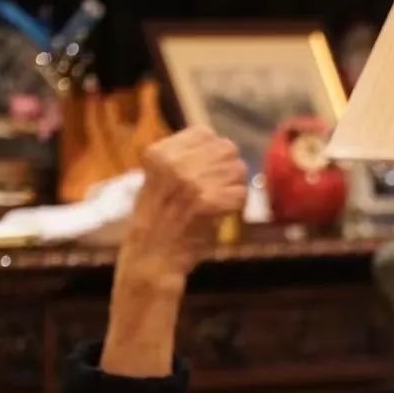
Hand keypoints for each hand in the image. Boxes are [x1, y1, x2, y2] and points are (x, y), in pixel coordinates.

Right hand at [102, 128, 246, 377]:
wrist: (152, 258)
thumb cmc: (159, 221)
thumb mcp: (159, 180)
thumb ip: (184, 159)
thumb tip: (222, 146)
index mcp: (159, 153)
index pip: (204, 133)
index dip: (214, 151)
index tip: (210, 170)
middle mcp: (174, 163)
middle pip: (226, 149)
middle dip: (229, 169)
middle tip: (221, 189)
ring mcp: (192, 181)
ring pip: (238, 169)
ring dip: (235, 187)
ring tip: (221, 202)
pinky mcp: (209, 201)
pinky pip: (241, 193)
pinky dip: (238, 206)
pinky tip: (223, 215)